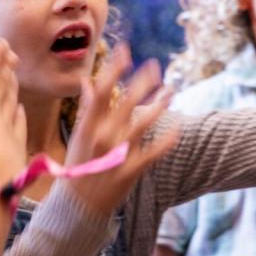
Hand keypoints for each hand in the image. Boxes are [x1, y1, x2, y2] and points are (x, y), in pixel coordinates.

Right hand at [0, 40, 26, 183]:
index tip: (3, 42)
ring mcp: (5, 124)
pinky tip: (21, 109)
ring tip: (15, 77)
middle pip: (0, 83)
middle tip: (13, 56)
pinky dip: (20, 114)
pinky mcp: (14, 143)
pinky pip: (18, 124)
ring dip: (12, 87)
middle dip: (6, 68)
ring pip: (10, 100)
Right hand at [63, 44, 179, 214]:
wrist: (78, 205)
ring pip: (143, 123)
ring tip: (170, 91)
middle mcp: (103, 136)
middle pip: (126, 101)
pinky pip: (153, 152)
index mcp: (88, 125)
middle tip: (156, 66)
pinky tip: (177, 126)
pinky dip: (167, 139)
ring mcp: (118, 153)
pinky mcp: (131, 170)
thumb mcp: (78, 135)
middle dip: (143, 81)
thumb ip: (86, 108)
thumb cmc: (78, 166)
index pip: (102, 90)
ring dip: (159, 105)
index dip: (114, 68)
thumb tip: (87, 82)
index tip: (125, 50)